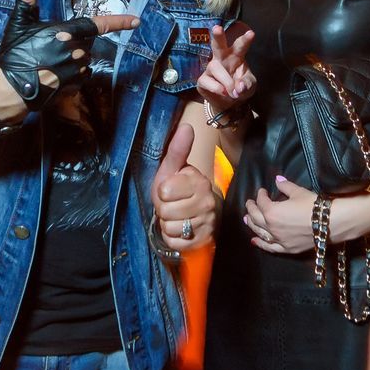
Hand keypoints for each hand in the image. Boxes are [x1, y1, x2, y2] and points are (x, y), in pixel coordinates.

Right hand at [0, 0, 138, 107]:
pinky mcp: (73, 86)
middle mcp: (76, 51)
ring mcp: (77, 70)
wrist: (11, 89)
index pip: (98, 25)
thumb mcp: (19, 24)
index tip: (136, 20)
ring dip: (74, 58)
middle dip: (75, 41)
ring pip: (84, 59)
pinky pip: (80, 76)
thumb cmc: (16, 54)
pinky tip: (54, 74)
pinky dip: (72, 74)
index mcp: (67, 33)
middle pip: (86, 42)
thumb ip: (26, 1)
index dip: (118, 22)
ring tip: (49, 61)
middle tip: (51, 46)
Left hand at [151, 121, 216, 251]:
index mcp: (198, 181)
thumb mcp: (174, 168)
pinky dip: (173, 239)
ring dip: (168, 225)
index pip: (164, 191)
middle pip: (165, 211)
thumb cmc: (181, 189)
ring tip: (177, 217)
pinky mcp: (203, 241)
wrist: (200, 213)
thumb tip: (187, 126)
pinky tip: (180, 231)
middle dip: (163, 210)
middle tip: (173, 205)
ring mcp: (207, 223)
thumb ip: (177, 149)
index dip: (161, 192)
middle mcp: (207, 202)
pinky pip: (175, 243)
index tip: (170, 191)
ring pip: (170, 228)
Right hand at [197, 23, 255, 113]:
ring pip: (215, 67)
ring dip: (226, 80)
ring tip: (232, 92)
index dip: (245, 39)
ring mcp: (211, 68)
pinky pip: (207, 81)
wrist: (229, 103)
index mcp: (236, 56)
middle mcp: (222, 58)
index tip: (251, 33)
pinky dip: (217, 89)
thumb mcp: (249, 87)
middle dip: (217, 37)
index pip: (240, 46)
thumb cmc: (241, 88)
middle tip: (217, 28)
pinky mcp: (203, 79)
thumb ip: (247, 85)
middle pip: (218, 44)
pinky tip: (223, 92)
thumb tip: (239, 88)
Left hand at [244, 176, 315, 254]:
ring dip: (251, 225)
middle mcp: (271, 226)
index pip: (261, 201)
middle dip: (251, 208)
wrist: (330, 223)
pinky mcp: (286, 248)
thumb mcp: (298, 192)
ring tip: (247, 219)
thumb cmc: (313, 205)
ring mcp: (278, 239)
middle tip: (250, 203)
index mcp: (271, 211)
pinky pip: (270, 247)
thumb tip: (277, 179)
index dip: (260, 195)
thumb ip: (285, 186)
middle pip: (255, 217)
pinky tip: (254, 241)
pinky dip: (261, 244)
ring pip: (259, 232)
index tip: (262, 191)